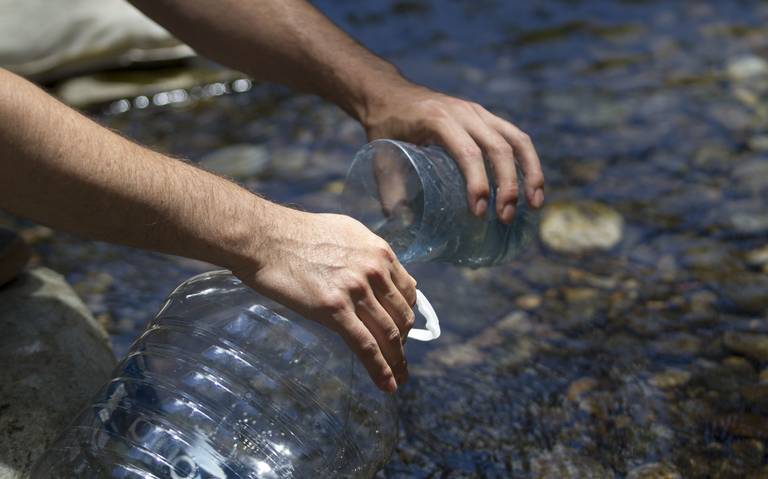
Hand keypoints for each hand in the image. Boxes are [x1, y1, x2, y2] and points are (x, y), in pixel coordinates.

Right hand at [232, 207, 416, 392]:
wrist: (265, 237)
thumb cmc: (297, 233)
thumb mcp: (346, 232)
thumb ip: (366, 254)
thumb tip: (377, 271)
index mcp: (379, 251)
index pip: (408, 291)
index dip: (406, 315)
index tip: (402, 329)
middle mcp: (375, 269)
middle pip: (402, 316)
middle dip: (403, 340)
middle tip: (398, 357)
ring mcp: (356, 290)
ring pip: (389, 334)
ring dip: (397, 360)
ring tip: (399, 377)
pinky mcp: (335, 309)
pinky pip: (366, 346)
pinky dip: (381, 369)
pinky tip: (388, 385)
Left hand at [362, 83, 544, 223]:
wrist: (388, 92)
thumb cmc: (384, 126)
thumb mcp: (380, 157)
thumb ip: (391, 191)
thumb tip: (403, 225)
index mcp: (438, 120)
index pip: (467, 152)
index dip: (478, 183)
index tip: (480, 213)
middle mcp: (464, 112)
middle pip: (498, 148)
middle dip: (507, 186)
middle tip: (506, 219)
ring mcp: (479, 113)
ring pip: (517, 140)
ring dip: (530, 173)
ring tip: (534, 205)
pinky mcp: (487, 118)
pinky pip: (516, 138)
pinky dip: (529, 162)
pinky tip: (532, 187)